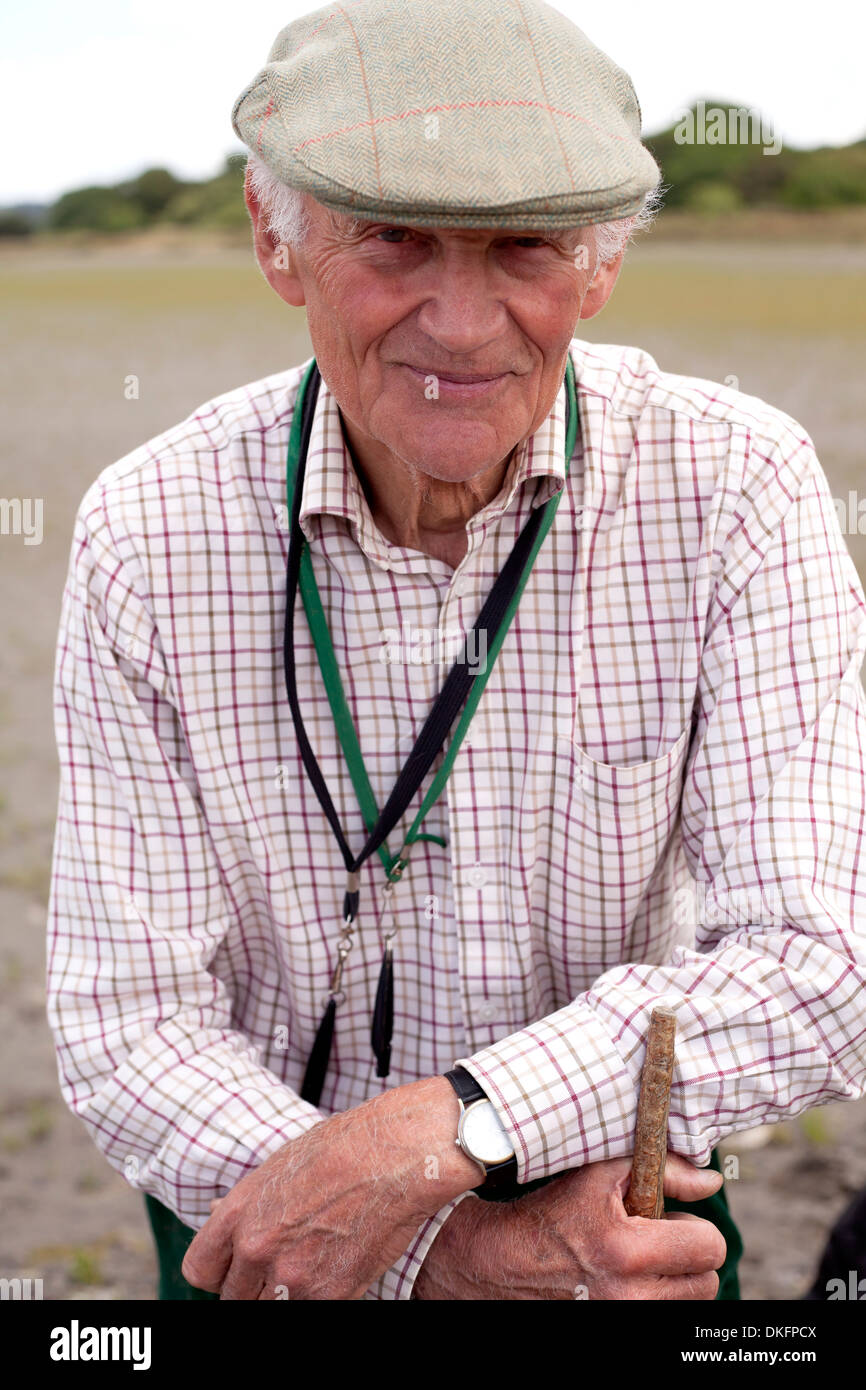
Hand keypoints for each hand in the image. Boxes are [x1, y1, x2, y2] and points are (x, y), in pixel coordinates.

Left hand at [181, 1075, 480, 1298]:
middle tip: (285, 1263)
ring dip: (285, 1297)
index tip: (237, 1267)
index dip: (221, 1270)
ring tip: (312, 1265)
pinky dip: (323, 1297)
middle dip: (255, 1285)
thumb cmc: (344, 1147)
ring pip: (269, 1311)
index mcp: (239, 1213)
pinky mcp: (332, 1295)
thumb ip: (250, 1204)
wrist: (396, 1154)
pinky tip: (338, 1267)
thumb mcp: (280, 1165)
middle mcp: (257, 1250)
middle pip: (234, 1300)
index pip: (200, 1271)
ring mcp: (293, 1278)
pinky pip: (311, 1311)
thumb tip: (226, 1217)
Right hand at [413, 1152, 726, 1299]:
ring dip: (672, 1283)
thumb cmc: (548, 1212)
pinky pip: (660, 1318)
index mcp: (628, 1251)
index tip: (671, 1220)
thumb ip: (662, 1169)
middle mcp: (629, 1296)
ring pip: (688, 1306)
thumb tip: (712, 1180)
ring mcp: (622, 1321)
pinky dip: (652, 1299)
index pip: (709, 1247)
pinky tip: (625, 1281)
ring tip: (638, 1262)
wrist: (495, 1261)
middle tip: (654, 1240)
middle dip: (687, 1258)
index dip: (694, 1227)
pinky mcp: (615, 1333)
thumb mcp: (597, 1175)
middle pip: (706, 1284)